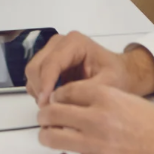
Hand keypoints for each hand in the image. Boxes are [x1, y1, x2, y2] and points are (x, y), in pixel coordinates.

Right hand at [25, 32, 153, 104]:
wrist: (120, 73)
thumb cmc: (117, 76)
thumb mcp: (107, 84)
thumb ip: (84, 90)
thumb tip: (58, 99)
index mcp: (74, 43)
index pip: (52, 63)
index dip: (46, 84)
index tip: (46, 105)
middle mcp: (59, 42)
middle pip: (36, 66)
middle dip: (41, 89)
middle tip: (51, 110)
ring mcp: (52, 50)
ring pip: (32, 72)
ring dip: (39, 91)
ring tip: (55, 105)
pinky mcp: (48, 61)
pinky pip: (35, 77)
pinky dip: (40, 90)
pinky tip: (55, 99)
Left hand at [37, 82, 153, 153]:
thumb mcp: (127, 99)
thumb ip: (100, 99)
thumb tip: (74, 104)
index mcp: (106, 96)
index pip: (66, 91)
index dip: (57, 95)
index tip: (55, 99)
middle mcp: (98, 118)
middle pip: (53, 112)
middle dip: (45, 115)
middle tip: (45, 118)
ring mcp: (96, 143)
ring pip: (53, 137)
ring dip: (47, 135)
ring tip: (49, 135)